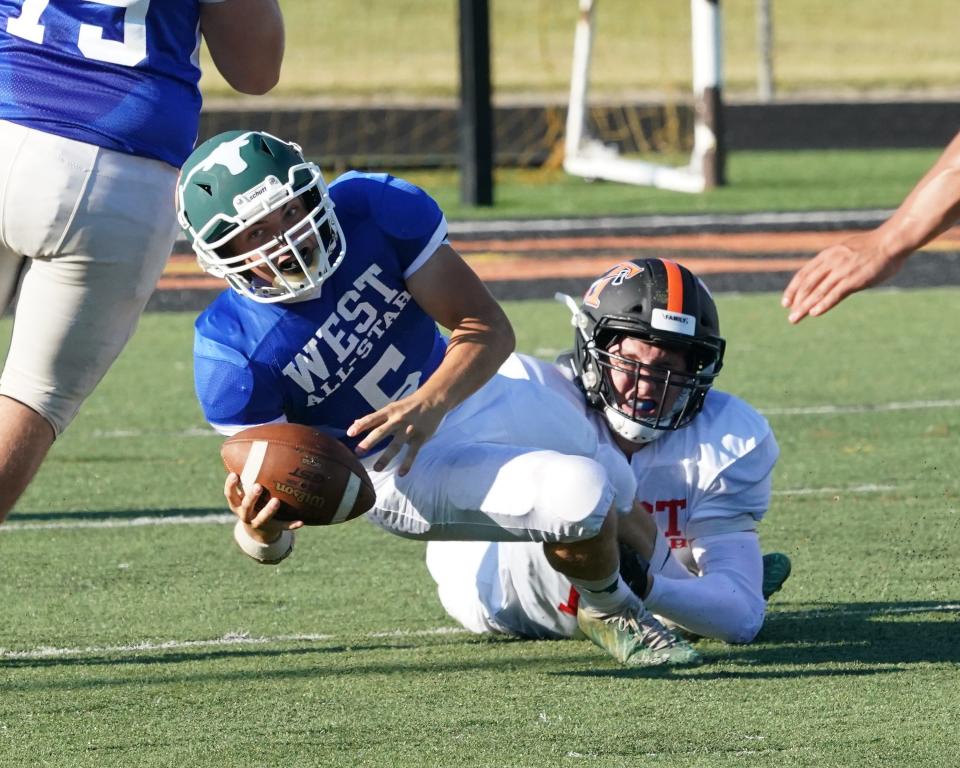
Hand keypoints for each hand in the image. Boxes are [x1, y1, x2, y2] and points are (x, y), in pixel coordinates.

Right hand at [224, 472, 302, 541]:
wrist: (257, 532)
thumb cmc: (252, 503)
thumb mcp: (245, 492)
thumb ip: (248, 476)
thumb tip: (255, 445)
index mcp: (237, 504)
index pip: (230, 495)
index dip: (230, 485)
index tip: (234, 474)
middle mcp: (246, 515)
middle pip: (246, 506)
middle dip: (251, 497)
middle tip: (258, 486)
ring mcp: (258, 523)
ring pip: (262, 518)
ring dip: (269, 510)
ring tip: (277, 501)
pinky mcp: (273, 529)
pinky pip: (283, 526)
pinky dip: (291, 524)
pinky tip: (301, 521)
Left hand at [346, 392, 445, 475]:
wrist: (433, 400)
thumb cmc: (409, 405)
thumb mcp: (392, 407)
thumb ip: (375, 418)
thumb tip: (355, 423)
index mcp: (389, 412)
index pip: (372, 418)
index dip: (360, 425)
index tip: (349, 434)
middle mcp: (398, 420)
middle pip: (381, 432)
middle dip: (369, 442)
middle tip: (358, 452)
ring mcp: (409, 430)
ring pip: (396, 445)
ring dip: (385, 457)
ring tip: (376, 469)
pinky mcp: (420, 437)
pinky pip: (412, 452)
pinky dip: (407, 463)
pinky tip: (401, 473)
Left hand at [781, 233, 906, 322]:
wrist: (891, 242)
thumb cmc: (873, 247)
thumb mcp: (847, 250)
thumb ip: (836, 262)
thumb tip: (830, 274)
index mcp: (827, 255)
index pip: (803, 274)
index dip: (793, 289)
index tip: (786, 302)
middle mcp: (831, 262)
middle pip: (807, 285)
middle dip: (796, 302)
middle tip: (790, 316)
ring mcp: (841, 271)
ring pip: (817, 291)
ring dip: (804, 307)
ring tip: (795, 319)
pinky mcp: (853, 280)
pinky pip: (834, 294)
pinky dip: (823, 304)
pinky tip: (814, 313)